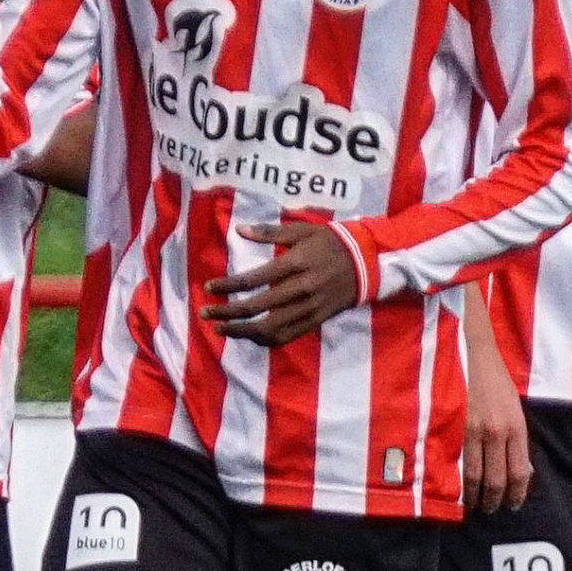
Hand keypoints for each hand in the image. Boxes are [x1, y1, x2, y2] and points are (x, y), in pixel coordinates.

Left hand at [199, 222, 362, 346]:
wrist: (366, 264)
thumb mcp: (302, 230)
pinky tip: (247, 336)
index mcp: (295, 264)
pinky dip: (263, 340)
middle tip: (205, 312)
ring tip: (221, 329)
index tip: (209, 288)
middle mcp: (300, 289)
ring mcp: (308, 308)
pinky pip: (286, 336)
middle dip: (228, 312)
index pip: (254, 279)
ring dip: (241, 331)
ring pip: (269, 328)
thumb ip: (269, 232)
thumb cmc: (330, 242)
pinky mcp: (315, 321)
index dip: (228, 286)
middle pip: (257, 307)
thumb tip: (239, 230)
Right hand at [462, 342, 531, 513]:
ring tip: (476, 505)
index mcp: (516, 428)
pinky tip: (461, 489)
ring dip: (476, 496)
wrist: (474, 357)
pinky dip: (460, 481)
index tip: (513, 504)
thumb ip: (517, 440)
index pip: (519, 472)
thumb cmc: (497, 383)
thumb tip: (519, 472)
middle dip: (495, 500)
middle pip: (497, 479)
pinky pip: (458, 462)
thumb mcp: (515, 410)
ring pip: (475, 475)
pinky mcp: (456, 428)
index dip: (516, 494)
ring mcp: (474, 431)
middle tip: (493, 510)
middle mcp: (497, 432)